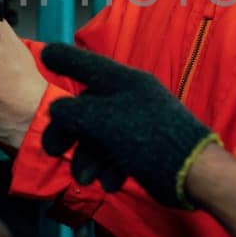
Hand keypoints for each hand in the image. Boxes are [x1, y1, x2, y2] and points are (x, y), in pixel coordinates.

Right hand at [40, 44, 218, 207]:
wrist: (190, 173)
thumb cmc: (146, 138)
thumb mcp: (102, 120)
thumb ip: (73, 111)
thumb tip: (56, 109)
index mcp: (123, 82)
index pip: (88, 64)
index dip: (65, 59)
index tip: (45, 54)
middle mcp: (130, 100)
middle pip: (87, 109)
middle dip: (68, 132)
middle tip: (52, 150)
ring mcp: (137, 126)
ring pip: (98, 139)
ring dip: (88, 160)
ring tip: (86, 178)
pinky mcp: (143, 152)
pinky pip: (115, 156)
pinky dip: (110, 170)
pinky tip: (112, 182)